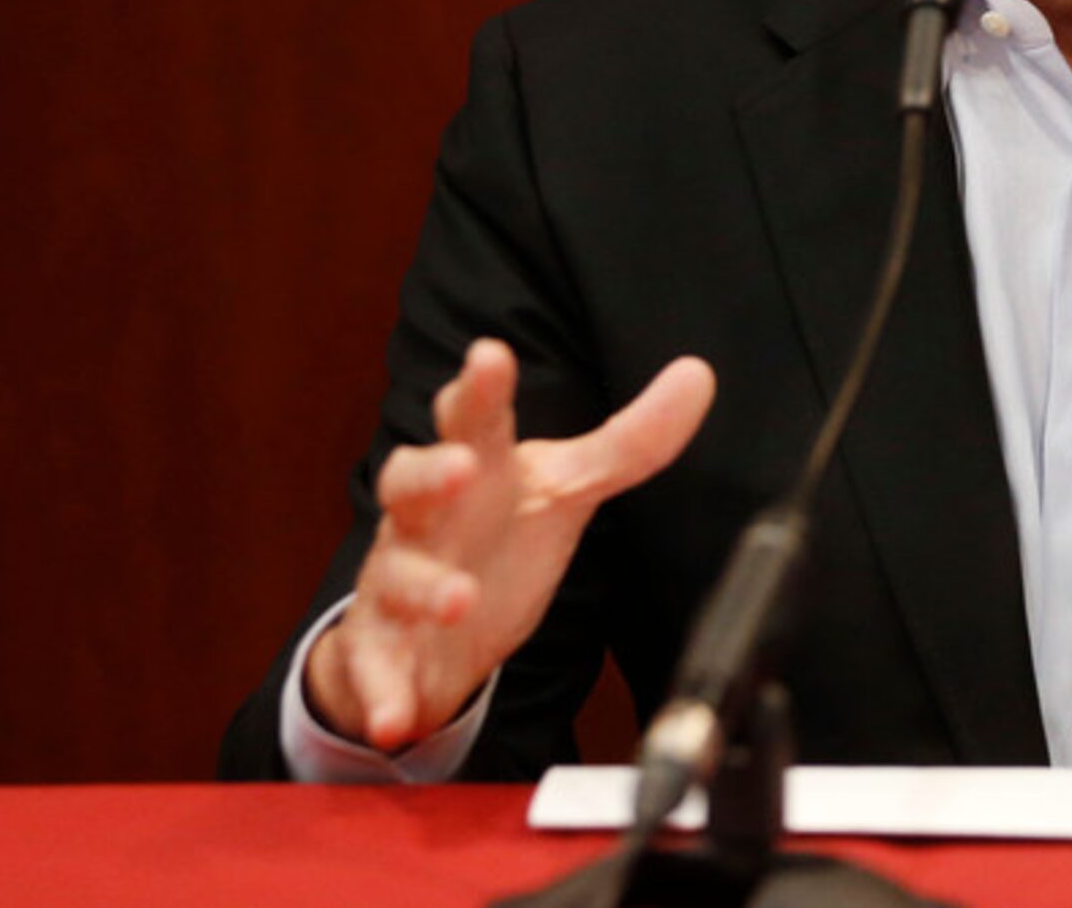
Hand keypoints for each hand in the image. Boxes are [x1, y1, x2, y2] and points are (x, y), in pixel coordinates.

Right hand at [305, 339, 715, 749]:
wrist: (432, 630)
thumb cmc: (497, 537)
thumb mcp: (567, 488)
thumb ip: (630, 439)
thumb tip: (698, 373)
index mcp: (474, 469)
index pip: (472, 418)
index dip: (480, 387)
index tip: (491, 355)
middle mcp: (424, 517)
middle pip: (409, 481)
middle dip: (432, 471)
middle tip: (463, 468)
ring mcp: (397, 582)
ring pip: (395, 575)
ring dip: (424, 587)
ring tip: (458, 599)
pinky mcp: (380, 650)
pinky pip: (373, 670)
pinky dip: (382, 695)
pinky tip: (397, 715)